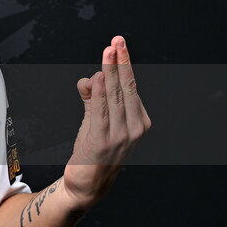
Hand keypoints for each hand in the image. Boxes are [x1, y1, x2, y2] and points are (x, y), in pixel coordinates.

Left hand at [62, 36, 151, 210]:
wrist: (87, 186)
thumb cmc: (93, 152)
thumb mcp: (95, 121)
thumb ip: (93, 99)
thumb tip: (89, 78)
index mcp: (139, 121)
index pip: (132, 87)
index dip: (125, 64)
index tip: (119, 44)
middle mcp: (134, 128)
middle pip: (127, 88)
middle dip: (121, 62)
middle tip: (117, 40)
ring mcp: (121, 136)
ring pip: (115, 96)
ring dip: (111, 71)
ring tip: (108, 51)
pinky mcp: (104, 142)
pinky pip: (101, 111)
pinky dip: (99, 93)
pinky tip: (97, 77)